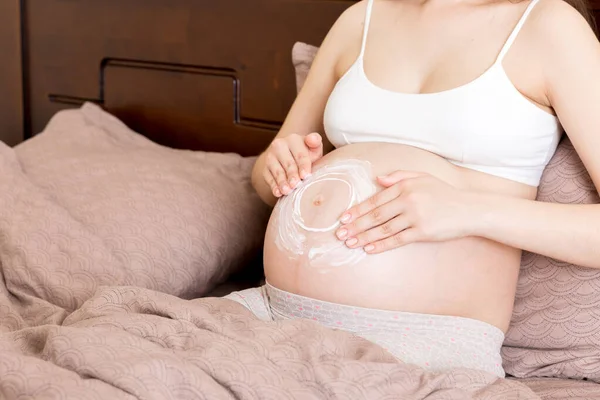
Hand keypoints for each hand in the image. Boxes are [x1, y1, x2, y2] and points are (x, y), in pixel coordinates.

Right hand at [263, 132, 322, 197]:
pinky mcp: (265, 168)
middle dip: (292, 175)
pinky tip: (278, 193)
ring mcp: (270, 157)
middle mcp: (279, 145)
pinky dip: (273, 186)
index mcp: (293, 139)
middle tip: (296, 185)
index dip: (303, 166)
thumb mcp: (314, 148)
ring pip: (277, 171)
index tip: (306, 176)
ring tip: (287, 191)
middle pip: (288, 163)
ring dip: (282, 182)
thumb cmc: (306, 155)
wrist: (291, 160)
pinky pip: (269, 178)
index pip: (300, 154)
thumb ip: (315, 142)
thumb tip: (312, 139)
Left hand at [335, 171, 474, 253]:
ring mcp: (415, 217)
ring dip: (364, 237)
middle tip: (340, 233)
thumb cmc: (444, 193)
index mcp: (405, 186)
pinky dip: (381, 245)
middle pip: (376, 215)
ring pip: (383, 229)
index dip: (358, 210)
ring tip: (350, 243)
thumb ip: (399, 176)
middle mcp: (408, 200)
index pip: (375, 199)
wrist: (469, 209)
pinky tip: (369, 249)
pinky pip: (397, 240)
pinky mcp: (423, 232)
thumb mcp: (423, 178)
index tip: (344, 218)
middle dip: (356, 225)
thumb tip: (378, 179)